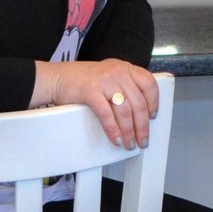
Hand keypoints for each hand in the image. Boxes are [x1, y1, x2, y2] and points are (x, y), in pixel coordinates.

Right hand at [35, 59, 158, 149]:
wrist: (59, 77)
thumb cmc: (84, 79)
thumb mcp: (110, 75)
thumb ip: (125, 85)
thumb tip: (141, 111)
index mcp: (125, 68)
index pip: (148, 83)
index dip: (154, 102)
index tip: (153, 116)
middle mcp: (118, 72)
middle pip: (138, 102)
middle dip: (142, 126)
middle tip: (143, 139)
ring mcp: (105, 81)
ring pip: (125, 111)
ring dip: (129, 131)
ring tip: (130, 143)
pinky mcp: (91, 92)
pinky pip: (107, 115)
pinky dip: (113, 130)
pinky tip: (116, 139)